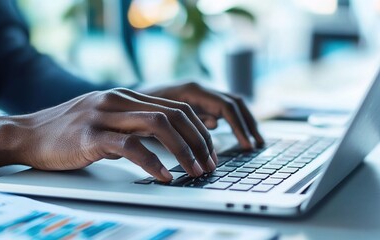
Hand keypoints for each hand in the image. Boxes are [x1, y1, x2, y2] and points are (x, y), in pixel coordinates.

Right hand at [0, 88, 217, 181]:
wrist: (27, 134)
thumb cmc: (68, 132)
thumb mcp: (106, 122)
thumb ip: (132, 127)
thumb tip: (159, 144)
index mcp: (126, 97)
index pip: (176, 107)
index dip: (198, 130)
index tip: (209, 152)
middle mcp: (119, 100)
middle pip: (174, 114)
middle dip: (198, 141)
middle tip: (209, 164)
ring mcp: (105, 114)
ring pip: (159, 125)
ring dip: (183, 150)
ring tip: (194, 170)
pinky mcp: (91, 134)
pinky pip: (131, 146)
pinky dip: (153, 162)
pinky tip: (164, 176)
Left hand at [143, 82, 263, 148]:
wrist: (122, 99)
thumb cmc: (136, 107)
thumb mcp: (157, 115)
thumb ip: (183, 120)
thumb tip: (213, 124)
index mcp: (191, 90)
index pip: (226, 106)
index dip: (239, 126)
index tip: (246, 145)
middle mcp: (199, 89)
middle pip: (234, 103)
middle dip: (248, 124)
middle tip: (257, 145)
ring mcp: (199, 95)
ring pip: (230, 106)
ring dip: (244, 123)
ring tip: (253, 143)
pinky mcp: (197, 103)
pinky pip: (222, 110)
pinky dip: (232, 123)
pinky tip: (237, 137)